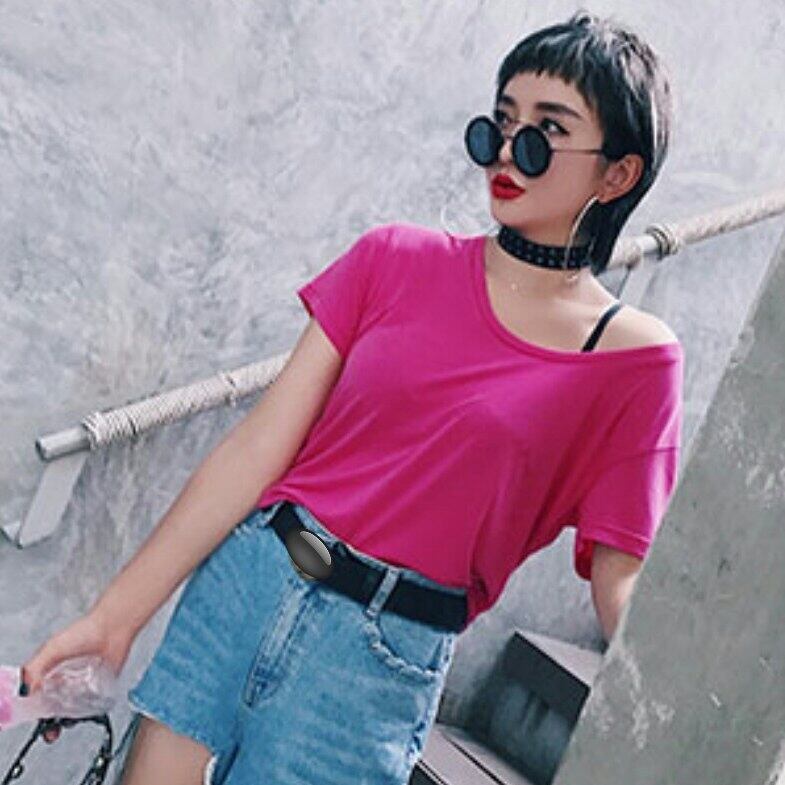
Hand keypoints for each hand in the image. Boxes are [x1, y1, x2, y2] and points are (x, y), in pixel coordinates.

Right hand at [19, 607, 134, 742]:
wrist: (113, 629)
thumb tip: (26, 691)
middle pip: (50, 705)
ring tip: (67, 721)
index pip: (33, 694)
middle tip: (50, 730)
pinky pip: (90, 706)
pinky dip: (86, 712)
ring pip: (69, 709)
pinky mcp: (97, 687)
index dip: (31, 707)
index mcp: (47, 669)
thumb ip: (35, 669)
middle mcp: (63, 678)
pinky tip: (84, 713)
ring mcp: (80, 684)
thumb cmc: (85, 632)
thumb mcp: (52, 649)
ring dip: (67, 718)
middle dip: (48, 720)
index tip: (32, 717)